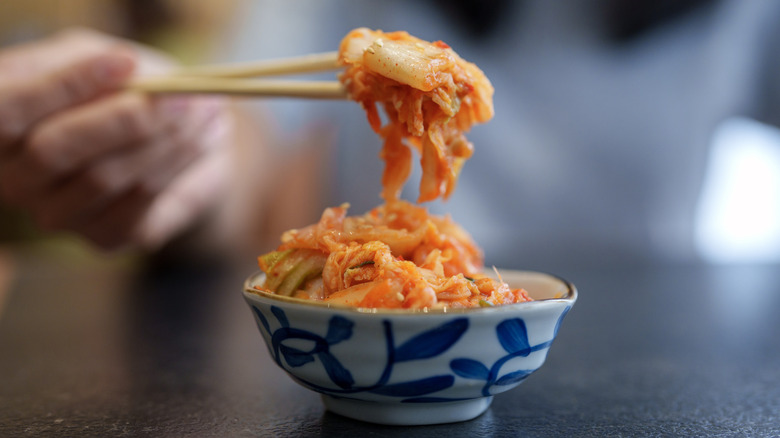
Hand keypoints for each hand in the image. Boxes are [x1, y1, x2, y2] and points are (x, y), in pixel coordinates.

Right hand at [0, 29, 232, 250]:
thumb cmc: (125, 89)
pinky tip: (204, 136)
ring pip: (104, 177)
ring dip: (164, 138)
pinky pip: (141, 199)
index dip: (65, 85)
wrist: (173, 139)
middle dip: (122, 119)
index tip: (127, 62)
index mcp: (1, 125)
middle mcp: (15, 177)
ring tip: (203, 107)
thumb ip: (94, 60)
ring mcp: (57, 213)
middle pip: (52, 151)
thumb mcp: (102, 58)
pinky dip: (180, 160)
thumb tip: (121, 67)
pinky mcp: (105, 237)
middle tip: (178, 96)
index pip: (8, 110)